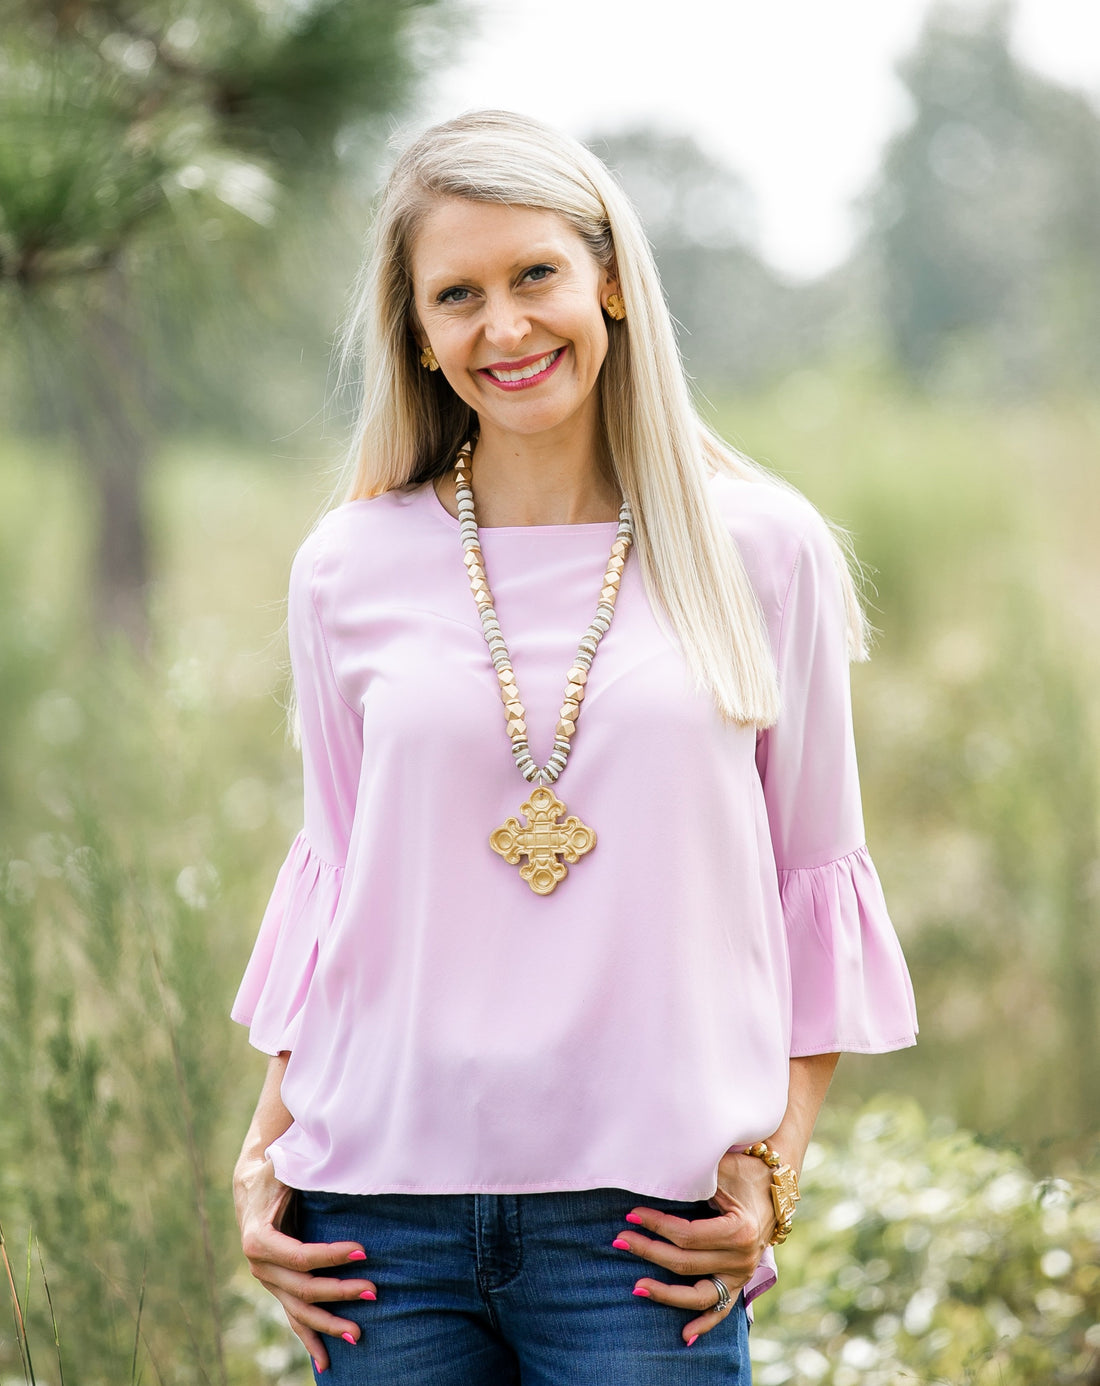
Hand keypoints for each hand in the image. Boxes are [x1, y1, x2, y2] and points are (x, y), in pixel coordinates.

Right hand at [234, 1154, 375, 1372]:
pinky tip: (326, 1363)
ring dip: (328, 1324)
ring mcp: (269, 1282)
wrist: (250, 1185)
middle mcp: (260, 1267)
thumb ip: (300, 1165)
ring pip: (300, 1311)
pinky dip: (309, 1340)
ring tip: (358, 1333)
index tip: (363, 1250)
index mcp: (259, 1239)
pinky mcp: (278, 1288)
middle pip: (304, 1288)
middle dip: (340, 1292)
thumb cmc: (274, 1171)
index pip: (300, 1256)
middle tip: (374, 1291)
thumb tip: (329, 1159)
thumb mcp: (283, 1165)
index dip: (331, 1256)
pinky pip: (294, 1319)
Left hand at [613, 1152, 775, 1343]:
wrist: (774, 1189)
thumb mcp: (721, 1169)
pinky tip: (683, 1336)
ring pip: (699, 1295)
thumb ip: (694, 1175)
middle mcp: (742, 1258)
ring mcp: (741, 1275)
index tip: (632, 1214)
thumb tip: (657, 1174)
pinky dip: (703, 1324)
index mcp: (738, 1230)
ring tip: (637, 1286)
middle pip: (686, 1263)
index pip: (687, 1235)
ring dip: (666, 1294)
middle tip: (620, 1240)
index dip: (657, 1226)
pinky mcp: (739, 1283)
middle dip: (649, 1251)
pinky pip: (721, 1311)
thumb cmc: (743, 1174)